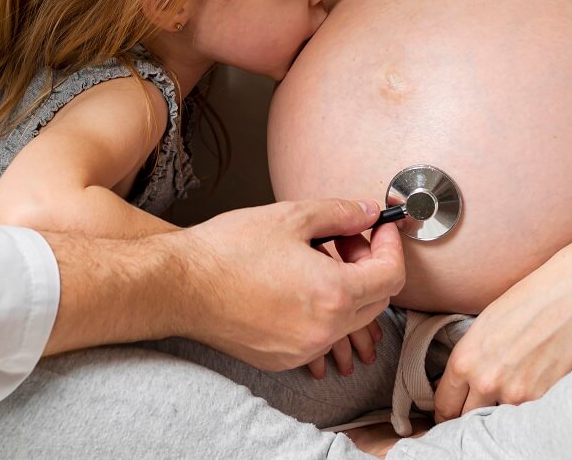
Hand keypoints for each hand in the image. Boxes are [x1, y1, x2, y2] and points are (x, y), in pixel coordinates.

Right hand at [180, 198, 404, 370]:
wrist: (179, 285)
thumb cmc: (226, 251)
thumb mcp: (291, 217)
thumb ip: (340, 213)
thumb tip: (366, 213)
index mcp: (333, 294)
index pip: (391, 276)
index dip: (392, 246)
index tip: (381, 229)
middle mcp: (323, 330)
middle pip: (376, 302)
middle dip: (370, 266)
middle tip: (346, 239)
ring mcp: (303, 350)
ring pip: (349, 320)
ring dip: (347, 289)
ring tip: (315, 260)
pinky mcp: (282, 359)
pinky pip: (320, 335)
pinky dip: (322, 310)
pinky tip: (296, 285)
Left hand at [433, 238, 571, 419]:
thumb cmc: (529, 301)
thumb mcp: (484, 326)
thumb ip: (471, 359)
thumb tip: (464, 383)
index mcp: (465, 360)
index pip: (445, 404)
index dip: (448, 407)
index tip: (454, 408)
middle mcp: (486, 382)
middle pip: (467, 418)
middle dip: (471, 411)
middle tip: (480, 402)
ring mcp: (517, 394)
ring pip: (498, 419)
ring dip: (500, 409)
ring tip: (512, 388)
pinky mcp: (545, 399)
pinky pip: (527, 414)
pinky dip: (528, 407)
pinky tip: (535, 384)